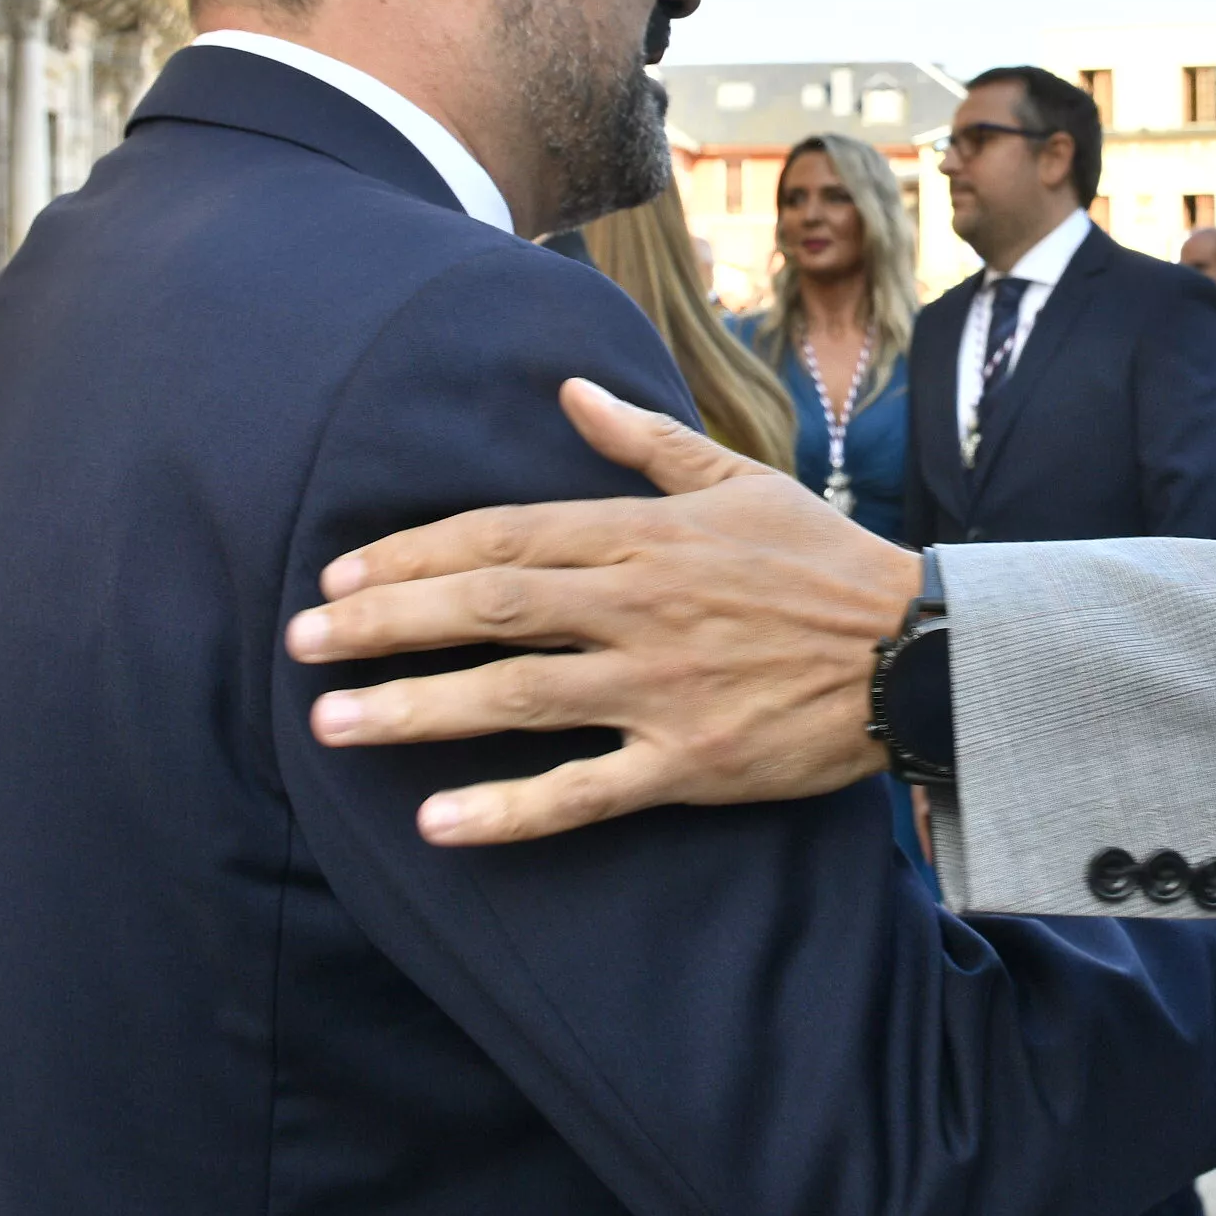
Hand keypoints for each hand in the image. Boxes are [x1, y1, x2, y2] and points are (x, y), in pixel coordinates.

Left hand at [289, 379, 917, 844]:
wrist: (916, 647)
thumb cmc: (824, 560)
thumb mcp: (739, 480)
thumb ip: (645, 442)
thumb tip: (569, 392)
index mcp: (645, 536)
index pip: (504, 535)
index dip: (414, 555)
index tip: (340, 575)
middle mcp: (640, 607)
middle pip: (490, 607)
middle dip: (383, 623)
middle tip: (299, 642)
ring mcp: (661, 688)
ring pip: (518, 698)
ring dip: (417, 708)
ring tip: (331, 723)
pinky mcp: (690, 762)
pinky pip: (586, 790)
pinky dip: (511, 810)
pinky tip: (437, 822)